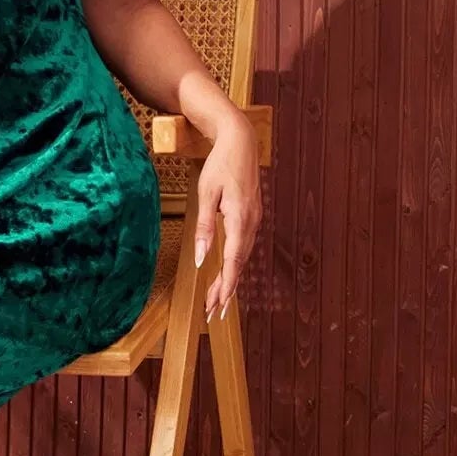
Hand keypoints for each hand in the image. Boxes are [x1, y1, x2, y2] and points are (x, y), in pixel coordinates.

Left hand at [192, 111, 261, 321]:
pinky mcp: (251, 217)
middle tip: (213, 313)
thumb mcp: (206, 194)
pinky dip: (235, 264)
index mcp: (240, 218)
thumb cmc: (220, 165)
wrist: (241, 142)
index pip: (233, 260)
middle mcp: (251, 223)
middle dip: (226, 290)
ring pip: (242, 257)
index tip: (218, 305)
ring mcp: (254, 220)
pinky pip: (243, 247)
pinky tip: (226, 274)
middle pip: (239, 264)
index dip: (226, 285)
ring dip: (230, 279)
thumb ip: (205, 227)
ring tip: (217, 300)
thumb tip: (203, 259)